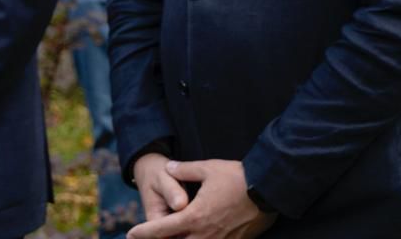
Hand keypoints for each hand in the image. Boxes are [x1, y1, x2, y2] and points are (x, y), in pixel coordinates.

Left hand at [127, 159, 277, 238]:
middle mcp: (202, 234)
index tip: (130, 233)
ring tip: (174, 235)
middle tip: (150, 236)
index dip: (142, 232)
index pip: (160, 230)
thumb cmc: (239, 178)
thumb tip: (168, 168)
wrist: (270, 190)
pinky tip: (200, 235)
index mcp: (193, 217)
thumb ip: (185, 170)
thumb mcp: (209, 169)